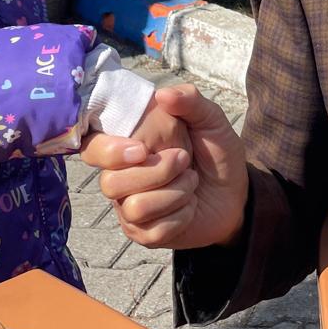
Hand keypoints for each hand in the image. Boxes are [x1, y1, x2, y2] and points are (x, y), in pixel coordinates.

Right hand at [80, 84, 247, 249]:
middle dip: (158, 172)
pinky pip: (153, 231)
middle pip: (111, 183)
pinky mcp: (144, 234)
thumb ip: (190, 101)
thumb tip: (163, 94)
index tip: (142, 149)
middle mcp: (119, 177)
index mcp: (126, 146)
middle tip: (184, 159)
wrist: (236, 192)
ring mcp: (128, 208)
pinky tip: (189, 206)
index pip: (91, 148)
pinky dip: (181, 216)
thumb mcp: (211, 121)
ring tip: (190, 182)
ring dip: (174, 194)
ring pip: (134, 208)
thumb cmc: (214, 152)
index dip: (108, 151)